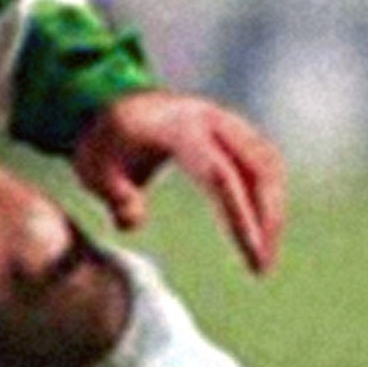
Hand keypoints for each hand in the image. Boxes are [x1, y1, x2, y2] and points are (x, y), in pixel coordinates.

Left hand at [72, 89, 288, 275]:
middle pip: (259, 169)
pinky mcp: (233, 129)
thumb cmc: (105, 140)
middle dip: (267, 218)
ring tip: (264, 255)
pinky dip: (269, 194)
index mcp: (180, 128)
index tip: (252, 254)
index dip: (240, 215)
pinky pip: (264, 161)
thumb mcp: (94, 170)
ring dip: (273, 209)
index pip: (221, 175)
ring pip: (268, 165)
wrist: (111, 99)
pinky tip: (262, 226)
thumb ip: (115, 197)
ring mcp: (226, 121)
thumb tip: (133, 222)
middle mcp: (212, 120)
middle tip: (262, 266)